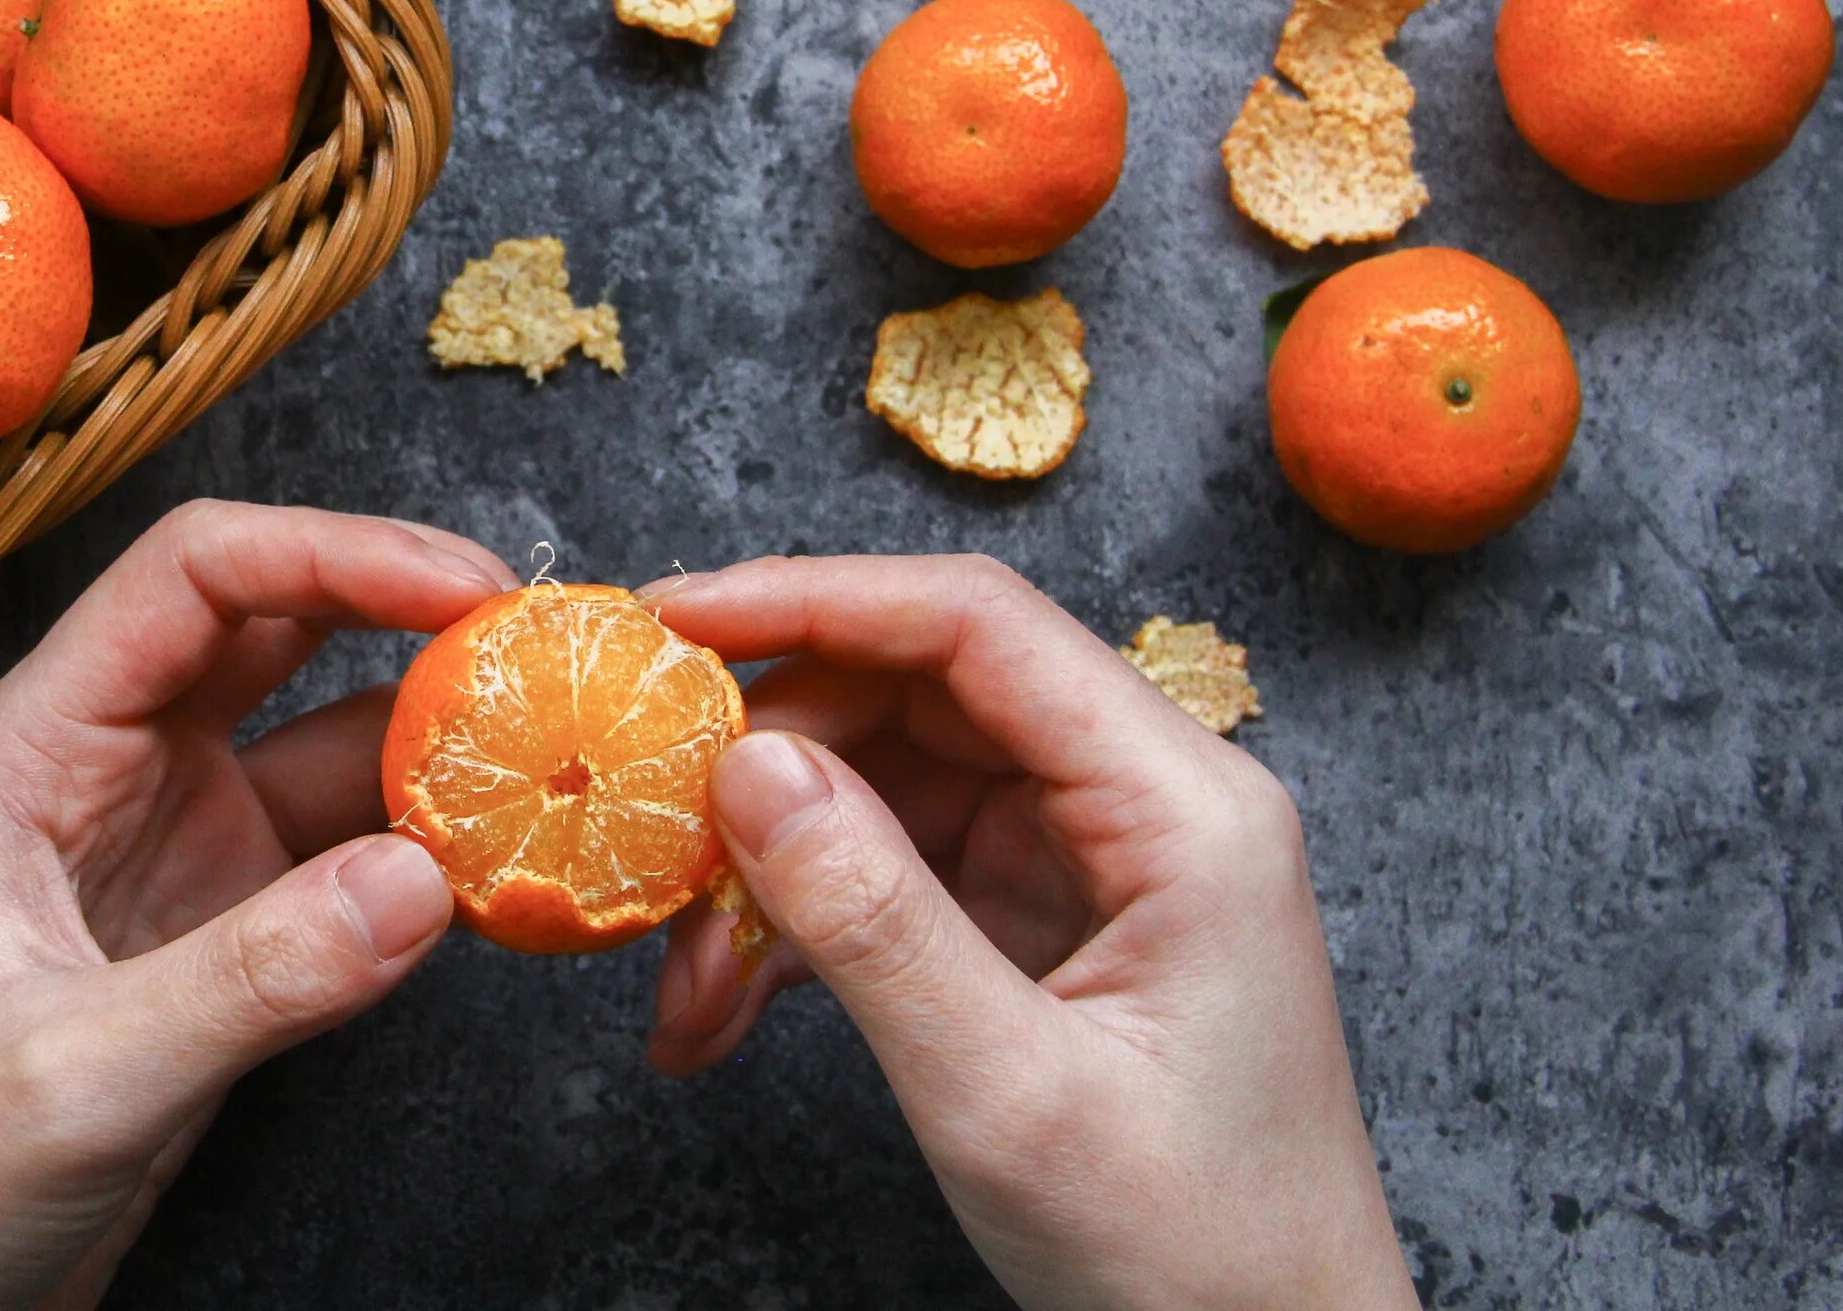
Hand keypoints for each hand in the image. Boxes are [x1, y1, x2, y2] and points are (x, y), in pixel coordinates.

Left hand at [0, 501, 511, 1310]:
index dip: (335, 553)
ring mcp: (175, 843)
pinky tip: (501, 860)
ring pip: (328, 736)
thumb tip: (424, 878)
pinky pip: (347, 848)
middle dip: (408, 615)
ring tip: (551, 751)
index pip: (194, 578)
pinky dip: (429, 844)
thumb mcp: (78, 1078)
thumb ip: (252, 979)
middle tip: (541, 644)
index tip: (466, 587)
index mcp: (36, 747)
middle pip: (277, 625)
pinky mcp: (225, 927)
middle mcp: (110, 767)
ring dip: (434, 738)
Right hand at [644, 556, 1412, 1310]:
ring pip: (883, 787)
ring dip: (766, 871)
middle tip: (646, 835)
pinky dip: (798, 932)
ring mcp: (1087, 860)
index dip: (815, 597)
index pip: (979, 627)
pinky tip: (723, 1010)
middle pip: (914, 696)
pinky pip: (890, 874)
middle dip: (768, 765)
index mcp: (1182, 806)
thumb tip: (746, 765)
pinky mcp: (1040, 922)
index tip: (670, 622)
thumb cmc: (1195, 1257)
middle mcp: (1140, 802)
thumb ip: (874, 922)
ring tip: (685, 984)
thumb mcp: (1011, 1096)